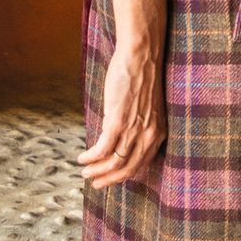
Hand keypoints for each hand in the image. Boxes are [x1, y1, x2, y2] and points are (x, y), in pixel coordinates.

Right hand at [78, 41, 166, 190]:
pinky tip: (82, 158)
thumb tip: (122, 137)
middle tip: (96, 184)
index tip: (112, 179)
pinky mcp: (118, 122)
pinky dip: (91, 157)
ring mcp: (133, 129)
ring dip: (97, 172)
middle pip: (128, 169)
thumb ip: (141, 124)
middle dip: (110, 180)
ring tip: (86, 173)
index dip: (125, 175)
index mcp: (158, 132)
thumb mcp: (148, 107)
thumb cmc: (142, 77)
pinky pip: (102, 149)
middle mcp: (148, 135)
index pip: (141, 164)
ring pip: (114, 163)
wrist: (141, 56)